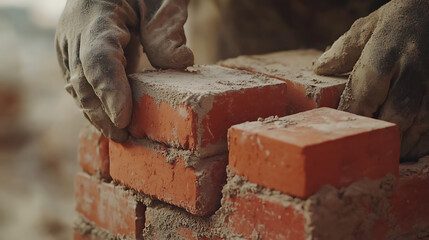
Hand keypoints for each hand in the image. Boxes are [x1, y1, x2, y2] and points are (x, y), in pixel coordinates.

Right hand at [55, 0, 193, 141]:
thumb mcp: (162, 2)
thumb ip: (167, 31)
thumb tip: (181, 63)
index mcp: (97, 18)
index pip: (98, 61)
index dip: (110, 92)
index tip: (124, 120)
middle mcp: (76, 34)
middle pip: (83, 81)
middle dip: (101, 114)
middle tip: (124, 138)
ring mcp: (70, 45)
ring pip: (77, 87)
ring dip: (96, 114)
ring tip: (119, 135)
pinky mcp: (74, 54)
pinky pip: (80, 84)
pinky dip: (95, 103)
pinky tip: (109, 119)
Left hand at [314, 0, 428, 159]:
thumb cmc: (403, 19)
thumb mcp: (370, 25)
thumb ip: (345, 49)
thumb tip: (320, 68)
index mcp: (386, 54)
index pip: (364, 94)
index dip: (352, 117)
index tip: (340, 132)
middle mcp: (411, 71)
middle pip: (395, 115)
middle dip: (379, 136)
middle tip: (363, 151)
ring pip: (420, 125)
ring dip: (401, 145)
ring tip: (385, 158)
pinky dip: (422, 142)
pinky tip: (409, 150)